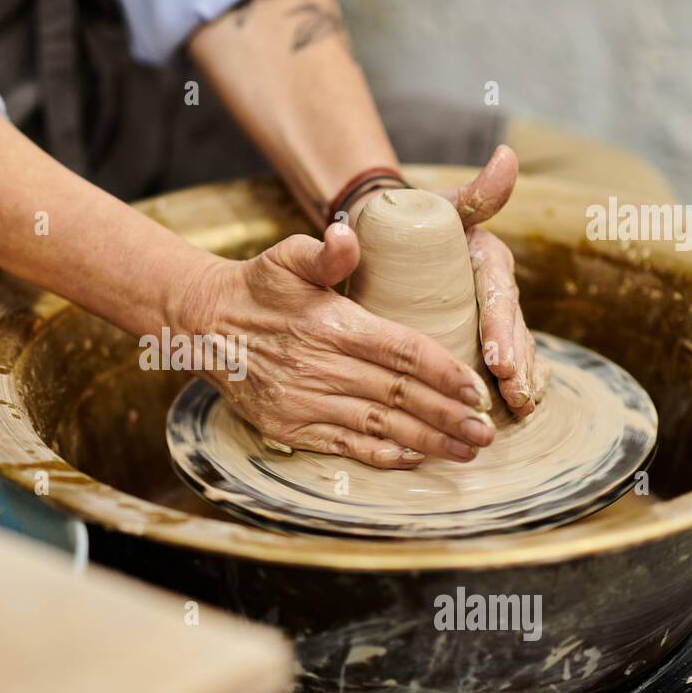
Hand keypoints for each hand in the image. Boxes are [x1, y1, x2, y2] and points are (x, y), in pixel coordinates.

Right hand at [175, 223, 496, 469]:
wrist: (204, 326)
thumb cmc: (258, 288)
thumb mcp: (286, 255)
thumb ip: (325, 250)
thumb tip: (347, 234)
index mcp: (331, 324)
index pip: (402, 351)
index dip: (444, 373)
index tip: (477, 390)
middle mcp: (320, 366)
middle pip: (399, 394)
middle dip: (448, 415)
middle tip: (487, 430)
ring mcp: (305, 401)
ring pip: (378, 424)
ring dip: (426, 440)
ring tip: (466, 450)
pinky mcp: (290, 426)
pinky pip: (344, 444)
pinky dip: (381, 454)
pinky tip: (414, 458)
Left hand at [346, 146, 544, 417]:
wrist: (382, 237)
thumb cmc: (407, 221)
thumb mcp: (437, 206)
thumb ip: (470, 190)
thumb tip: (507, 156)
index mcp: (488, 260)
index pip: (500, 296)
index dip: (502, 329)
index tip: (497, 358)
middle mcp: (494, 291)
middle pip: (512, 331)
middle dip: (516, 364)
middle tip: (510, 393)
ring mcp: (486, 318)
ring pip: (514, 352)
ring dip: (520, 382)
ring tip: (517, 410)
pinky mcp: (474, 339)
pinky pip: (500, 367)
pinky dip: (509, 389)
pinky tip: (511, 415)